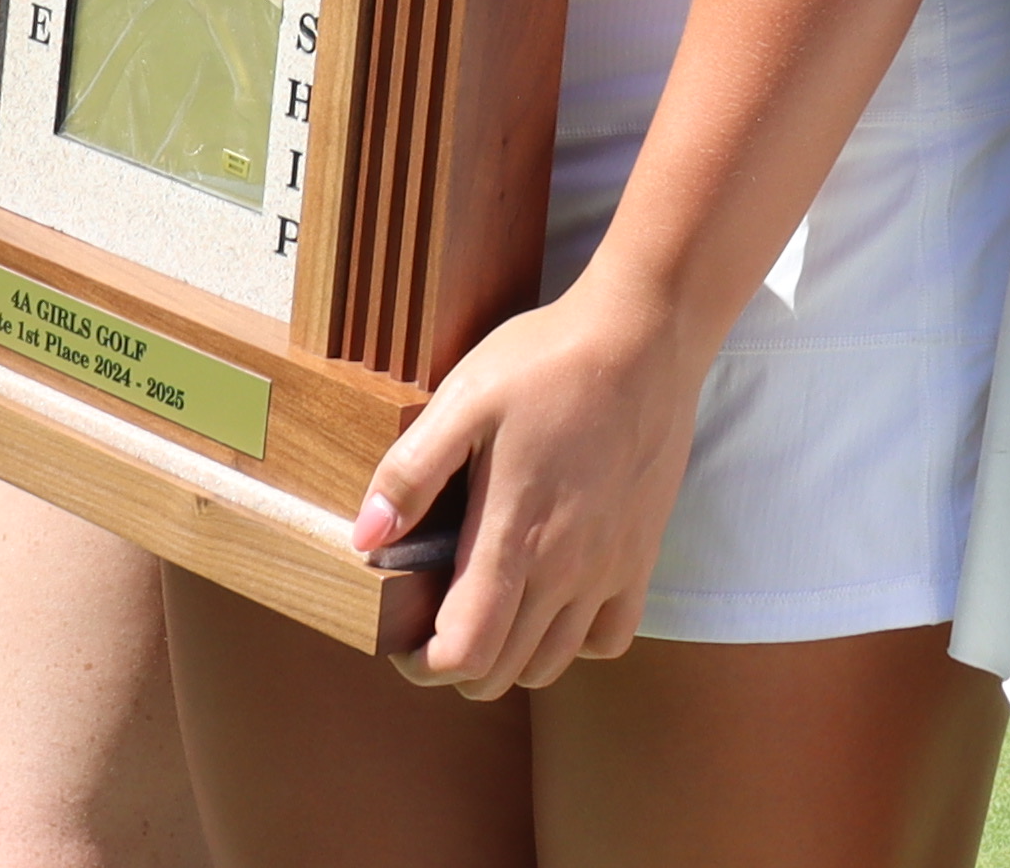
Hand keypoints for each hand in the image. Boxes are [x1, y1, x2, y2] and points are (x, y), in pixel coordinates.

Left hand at [351, 275, 712, 697]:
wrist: (645, 337)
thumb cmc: (549, 361)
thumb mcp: (464, 400)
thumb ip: (411, 474)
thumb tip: (364, 539)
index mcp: (514, 537)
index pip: (466, 653)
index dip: (423, 664)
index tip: (402, 641)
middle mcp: (566, 570)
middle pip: (503, 671)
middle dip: (456, 664)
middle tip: (432, 626)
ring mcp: (609, 569)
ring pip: (552, 663)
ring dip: (509, 659)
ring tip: (485, 614)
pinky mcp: (641, 556)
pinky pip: (609, 637)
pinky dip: (574, 642)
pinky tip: (552, 602)